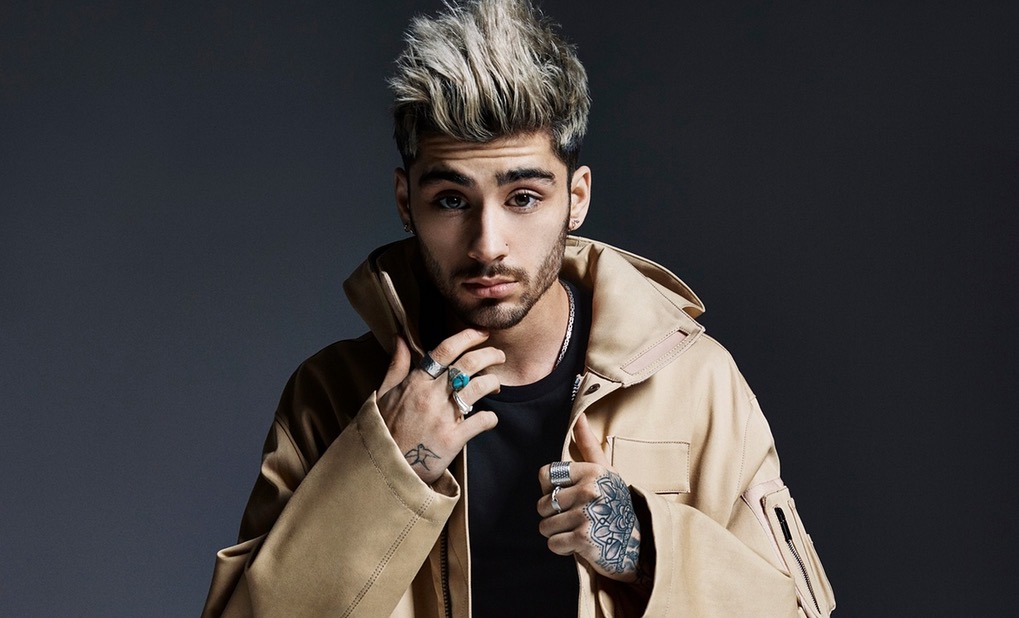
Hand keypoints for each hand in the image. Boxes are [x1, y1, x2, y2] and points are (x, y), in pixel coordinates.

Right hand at [378, 329, 501, 483]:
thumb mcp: (384, 394)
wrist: (385, 467)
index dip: (467, 337)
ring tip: (496, 385)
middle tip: (499, 356)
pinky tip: (491, 419)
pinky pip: (481, 421)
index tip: (482, 333)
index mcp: (415, 383)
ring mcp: (442, 417)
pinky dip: (491, 418)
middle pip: (467, 364)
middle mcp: (430, 396)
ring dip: (493, 382)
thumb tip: (399, 337)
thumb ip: (397, 365)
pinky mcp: (452, 440)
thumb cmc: (385, 429)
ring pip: (478, 388)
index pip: (444, 351)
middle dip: (489, 355)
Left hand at [537, 414, 642, 582]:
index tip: (568, 496)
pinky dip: (562, 548)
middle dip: (553, 515)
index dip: (551, 489)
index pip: (545, 475)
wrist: (639, 543)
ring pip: (545, 525)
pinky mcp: (584, 539)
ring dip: (557, 533)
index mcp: (592, 471)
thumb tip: (579, 416)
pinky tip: (580, 544)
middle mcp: (590, 490)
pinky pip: (553, 543)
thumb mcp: (606, 472)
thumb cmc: (616, 504)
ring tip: (578, 529)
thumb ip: (588, 445)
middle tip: (575, 517)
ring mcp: (587, 514)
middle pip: (542, 503)